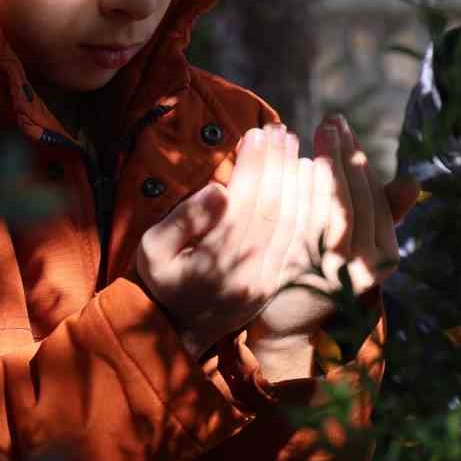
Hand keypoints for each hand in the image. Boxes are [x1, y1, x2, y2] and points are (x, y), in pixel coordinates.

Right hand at [136, 123, 312, 358]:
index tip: (257, 132)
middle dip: (277, 164)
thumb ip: (182, 220)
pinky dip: (309, 205)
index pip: (243, 204)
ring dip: (296, 180)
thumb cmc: (161, 281)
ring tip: (294, 146)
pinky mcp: (280, 282)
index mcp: (214, 263)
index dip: (253, 166)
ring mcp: (268, 280)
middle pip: (271, 209)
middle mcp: (248, 273)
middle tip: (281, 130)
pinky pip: (302, 239)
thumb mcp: (152, 250)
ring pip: (292, 222)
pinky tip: (308, 178)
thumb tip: (219, 190)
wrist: (179, 331)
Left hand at [254, 115, 401, 344]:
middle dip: (343, 154)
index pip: (375, 196)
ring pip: (333, 205)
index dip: (360, 161)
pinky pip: (304, 221)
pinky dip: (301, 190)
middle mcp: (364, 267)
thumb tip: (413, 183)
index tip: (346, 131)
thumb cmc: (326, 273)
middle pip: (355, 197)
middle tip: (331, 122)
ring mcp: (333, 271)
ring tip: (312, 134)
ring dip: (325, 164)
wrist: (289, 324)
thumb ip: (382, 214)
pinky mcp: (300, 271)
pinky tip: (292, 165)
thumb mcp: (359, 244)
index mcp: (384, 256)